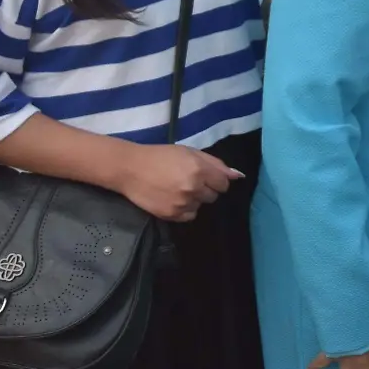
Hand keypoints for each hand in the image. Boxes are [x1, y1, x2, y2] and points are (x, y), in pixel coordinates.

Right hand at [115, 143, 241, 221]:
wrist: (130, 169)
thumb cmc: (161, 156)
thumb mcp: (189, 152)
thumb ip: (215, 164)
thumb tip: (238, 176)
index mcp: (199, 170)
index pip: (224, 184)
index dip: (216, 179)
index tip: (206, 176)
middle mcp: (193, 188)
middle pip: (214, 196)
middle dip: (205, 189)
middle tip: (188, 181)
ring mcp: (182, 203)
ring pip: (201, 206)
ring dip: (194, 199)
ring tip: (177, 188)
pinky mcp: (172, 215)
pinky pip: (190, 216)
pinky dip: (185, 209)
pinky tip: (173, 198)